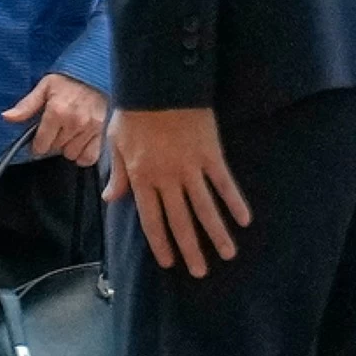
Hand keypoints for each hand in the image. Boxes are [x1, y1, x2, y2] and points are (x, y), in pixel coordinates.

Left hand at [3, 74, 107, 163]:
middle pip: (55, 150)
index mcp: (57, 112)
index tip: (38, 140)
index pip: (41, 144)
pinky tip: (79, 142)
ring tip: (68, 133)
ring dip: (67, 147)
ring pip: (71, 154)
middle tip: (55, 129)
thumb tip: (7, 117)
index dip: (37, 145)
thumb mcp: (44, 87)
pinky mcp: (102, 132)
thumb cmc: (69, 79)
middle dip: (52, 142)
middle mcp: (74, 122)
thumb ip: (27, 105)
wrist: (95, 72)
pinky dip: (83, 154)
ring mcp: (90, 128)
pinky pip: (89, 157)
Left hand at [105, 108, 250, 278]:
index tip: (169, 262)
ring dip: (216, 233)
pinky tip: (244, 220)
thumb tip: (111, 199)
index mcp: (141, 177)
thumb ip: (117, 174)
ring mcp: (190, 168)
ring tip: (227, 255)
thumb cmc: (134, 111)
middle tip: (200, 272)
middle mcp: (166, 178)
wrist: (159, 83)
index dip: (161, 242)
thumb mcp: (116, 142)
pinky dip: (234, 202)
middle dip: (190, 249)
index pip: (152, 219)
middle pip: (180, 221)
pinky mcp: (210, 154)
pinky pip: (224, 183)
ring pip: (205, 208)